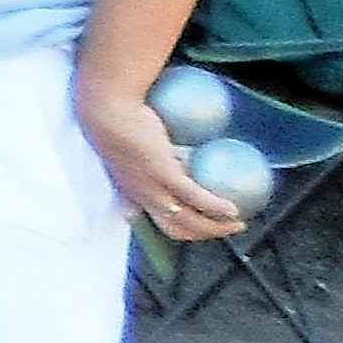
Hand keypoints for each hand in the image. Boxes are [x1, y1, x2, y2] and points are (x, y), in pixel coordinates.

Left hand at [80, 75, 246, 240]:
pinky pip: (195, 197)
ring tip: (237, 223)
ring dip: (216, 227)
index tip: (200, 223)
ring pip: (188, 220)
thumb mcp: (133, 144)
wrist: (106, 109)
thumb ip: (150, 154)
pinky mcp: (162, 174)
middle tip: (228, 226)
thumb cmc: (118, 118)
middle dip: (205, 233)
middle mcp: (140, 196)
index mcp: (132, 191)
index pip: (158, 220)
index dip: (183, 228)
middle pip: (177, 228)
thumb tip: (179, 150)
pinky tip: (233, 209)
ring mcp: (150, 187)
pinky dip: (216, 207)